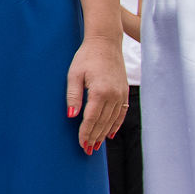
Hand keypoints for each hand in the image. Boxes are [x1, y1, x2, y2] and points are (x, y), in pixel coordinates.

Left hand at [67, 36, 128, 153]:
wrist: (105, 43)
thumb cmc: (86, 57)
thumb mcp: (73, 75)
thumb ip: (73, 96)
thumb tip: (71, 116)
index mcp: (100, 92)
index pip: (91, 119)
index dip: (85, 133)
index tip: (81, 144)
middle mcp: (113, 95)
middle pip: (103, 122)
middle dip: (94, 137)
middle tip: (87, 150)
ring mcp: (121, 93)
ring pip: (112, 120)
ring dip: (104, 133)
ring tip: (96, 145)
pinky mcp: (124, 91)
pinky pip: (121, 112)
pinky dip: (116, 124)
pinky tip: (111, 133)